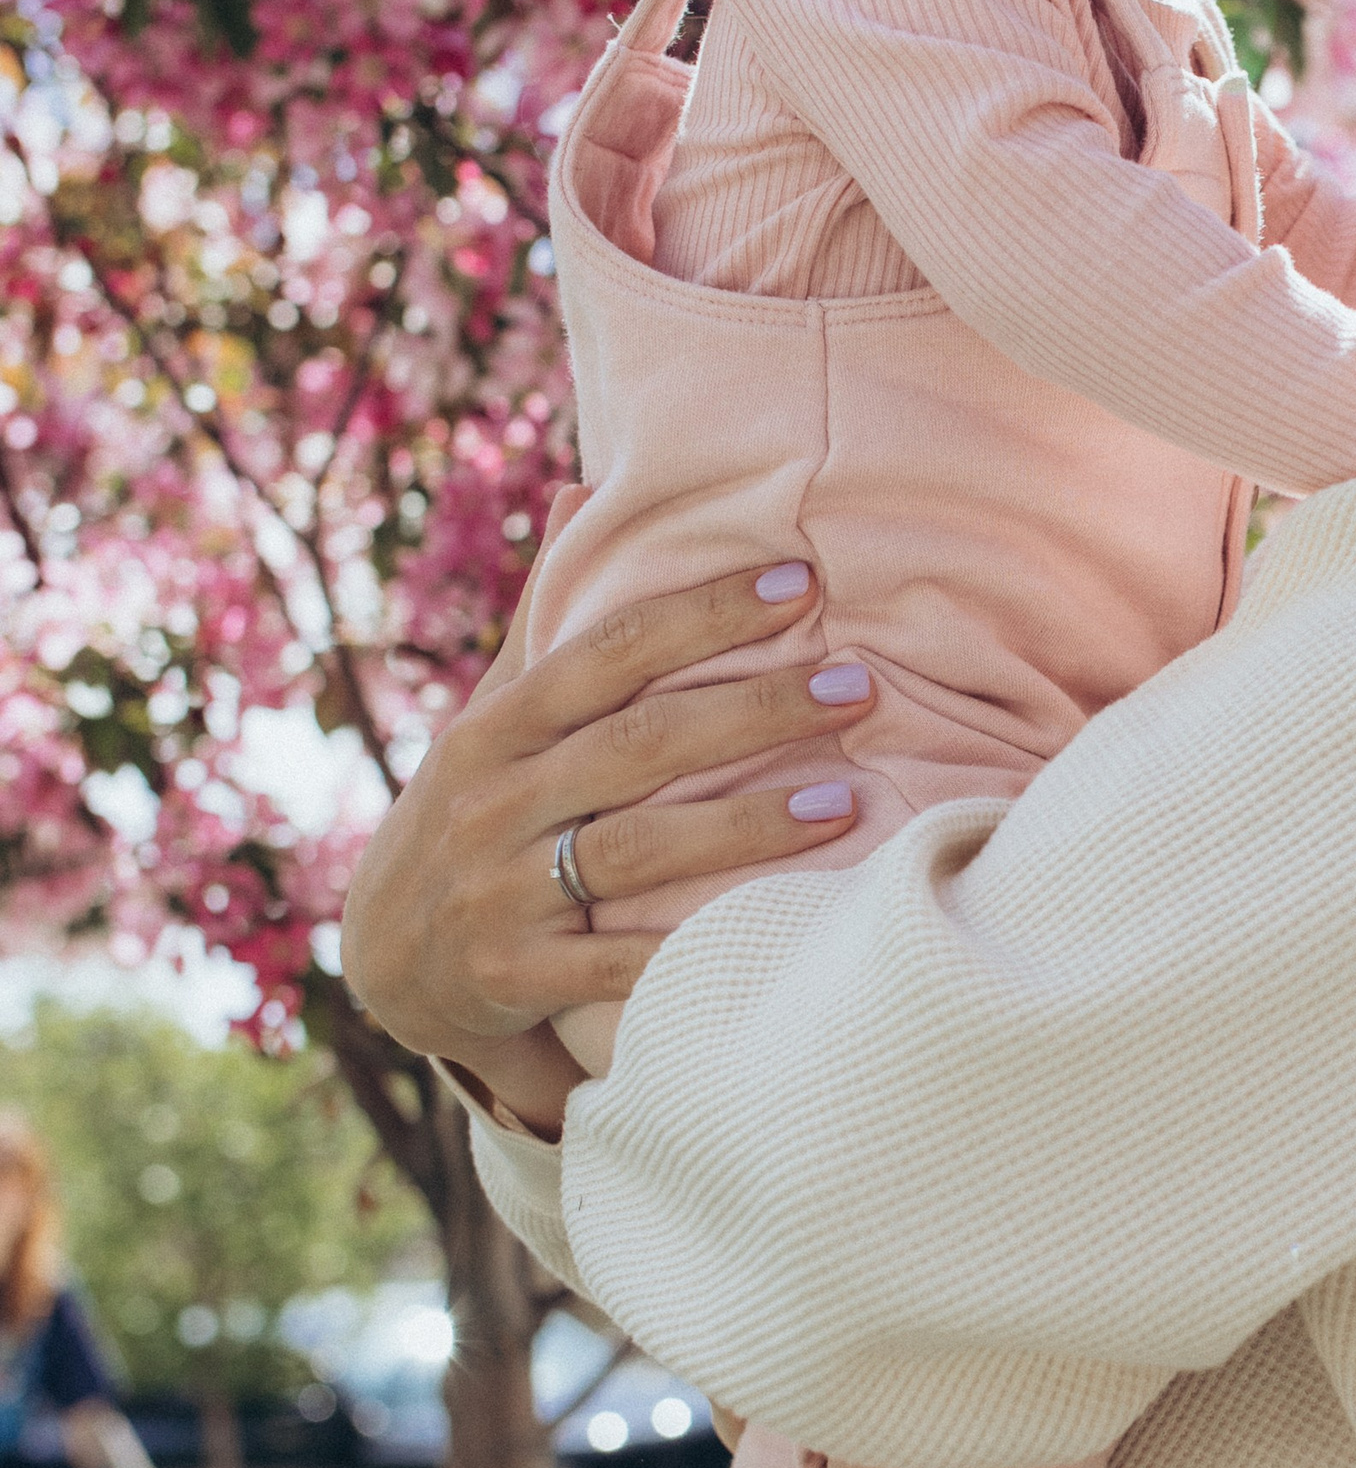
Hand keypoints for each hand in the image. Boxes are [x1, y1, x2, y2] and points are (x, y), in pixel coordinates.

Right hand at [340, 505, 874, 1081]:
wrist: (385, 960)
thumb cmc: (473, 811)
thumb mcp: (489, 717)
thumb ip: (546, 615)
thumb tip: (584, 490)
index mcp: (496, 727)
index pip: (607, 651)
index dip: (703, 615)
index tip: (801, 585)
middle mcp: (494, 801)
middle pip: (638, 745)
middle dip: (754, 712)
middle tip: (858, 687)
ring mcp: (501, 892)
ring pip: (635, 850)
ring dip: (746, 825)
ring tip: (846, 799)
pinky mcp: (513, 977)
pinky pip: (616, 965)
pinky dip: (688, 950)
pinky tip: (773, 933)